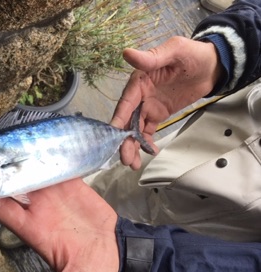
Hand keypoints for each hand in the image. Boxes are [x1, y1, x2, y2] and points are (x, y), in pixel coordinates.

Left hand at [0, 115, 119, 271]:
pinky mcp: (69, 182)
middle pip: (7, 177)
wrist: (118, 253)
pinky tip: (31, 126)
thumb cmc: (92, 269)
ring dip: (12, 143)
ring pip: (27, 163)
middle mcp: (36, 207)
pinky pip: (52, 160)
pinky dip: (41, 144)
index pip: (1, 205)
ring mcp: (51, 192)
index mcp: (32, 227)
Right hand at [113, 36, 221, 168]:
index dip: (119, 118)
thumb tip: (127, 53)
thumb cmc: (193, 54)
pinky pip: (148, 131)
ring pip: (135, 129)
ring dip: (132, 146)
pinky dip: (145, 143)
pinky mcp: (158, 114)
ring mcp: (148, 106)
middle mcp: (140, 95)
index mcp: (139, 81)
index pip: (126, 102)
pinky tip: (148, 152)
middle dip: (125, 140)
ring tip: (132, 163)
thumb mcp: (174, 50)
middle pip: (128, 120)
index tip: (113, 134)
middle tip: (125, 158)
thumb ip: (151, 57)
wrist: (213, 65)